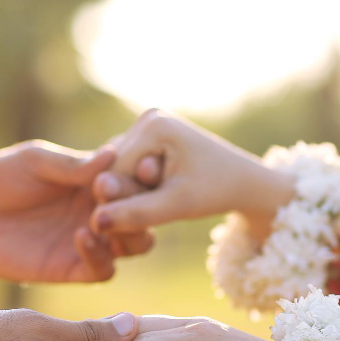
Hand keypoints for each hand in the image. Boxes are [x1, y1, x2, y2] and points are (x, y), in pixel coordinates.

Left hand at [0, 140, 153, 281]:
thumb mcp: (35, 160)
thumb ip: (72, 165)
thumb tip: (113, 155)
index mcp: (96, 181)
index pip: (136, 181)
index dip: (139, 177)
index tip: (131, 170)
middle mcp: (99, 211)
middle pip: (145, 216)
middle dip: (139, 208)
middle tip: (114, 200)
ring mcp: (88, 242)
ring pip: (134, 246)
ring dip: (127, 234)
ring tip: (100, 221)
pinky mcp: (70, 269)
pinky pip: (103, 270)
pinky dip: (100, 256)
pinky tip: (81, 235)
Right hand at [90, 110, 295, 236]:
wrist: (244, 181)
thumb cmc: (216, 191)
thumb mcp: (177, 206)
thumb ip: (136, 214)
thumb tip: (95, 223)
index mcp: (153, 124)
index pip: (114, 173)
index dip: (125, 202)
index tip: (151, 214)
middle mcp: (147, 117)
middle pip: (114, 170)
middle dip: (132, 195)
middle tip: (164, 204)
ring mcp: (148, 125)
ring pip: (119, 171)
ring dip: (135, 193)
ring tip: (166, 197)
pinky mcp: (150, 136)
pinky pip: (129, 168)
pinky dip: (140, 186)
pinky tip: (161, 191)